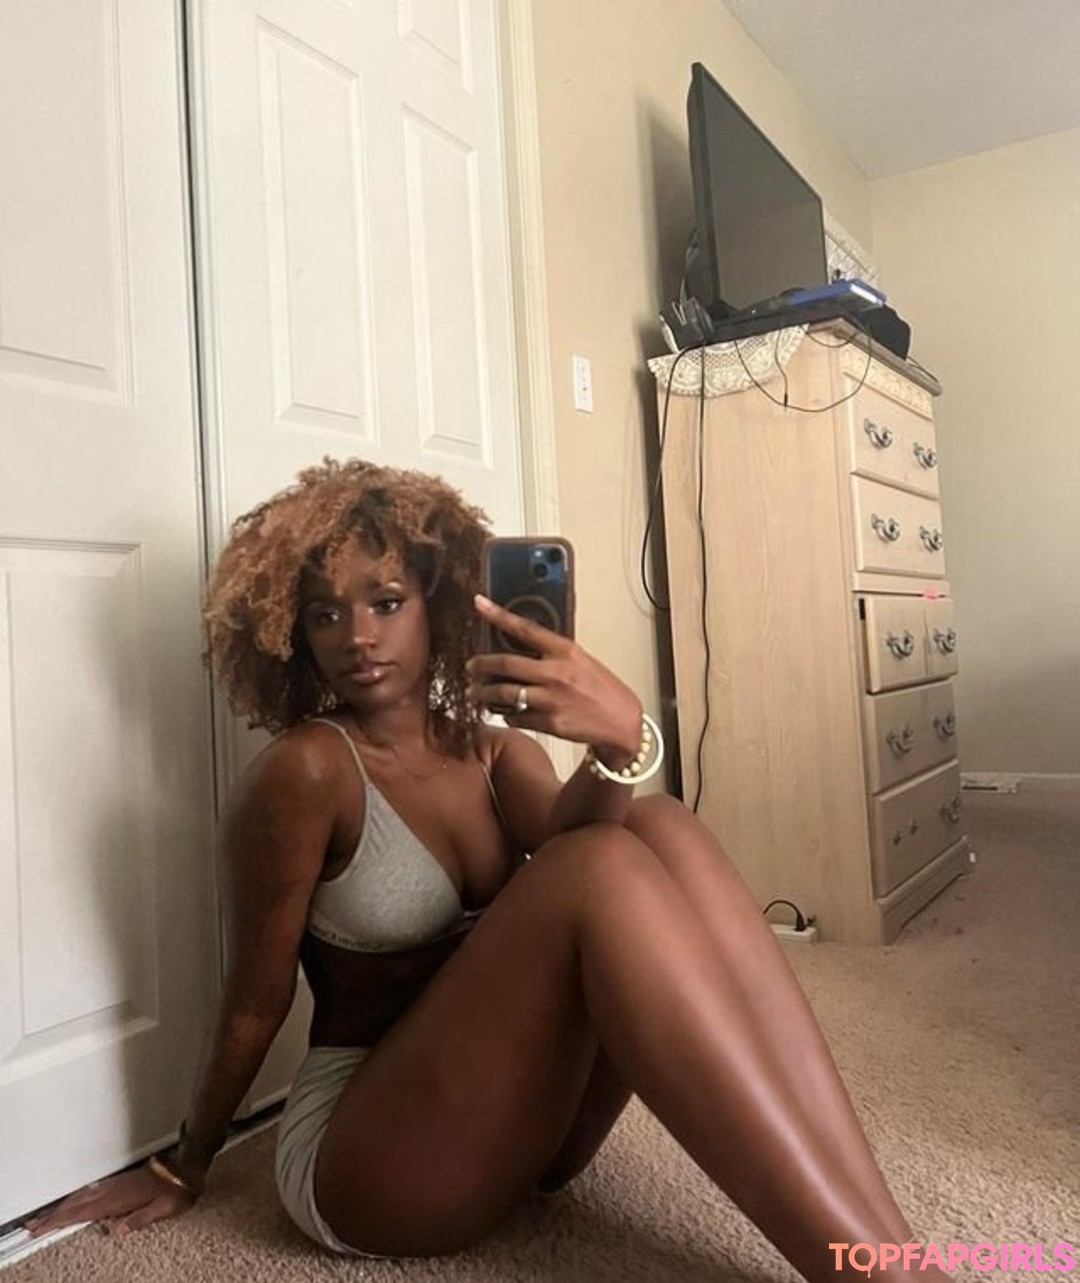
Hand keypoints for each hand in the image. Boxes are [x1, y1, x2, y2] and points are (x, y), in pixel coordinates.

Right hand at [23, 1163, 197, 1241]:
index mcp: (120, 1198)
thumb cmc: (178, 1188)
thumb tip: (116, 1230)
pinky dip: (77, 1198)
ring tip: (46, 1216)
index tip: (42, 1227)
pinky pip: (92, 1190)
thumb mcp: (163, 1209)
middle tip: (33, 1224)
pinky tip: (73, 1203)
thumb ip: (139, 1220)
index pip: (84, 1212)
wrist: (187, 1163)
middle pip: (77, 1203)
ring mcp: (117, 1183)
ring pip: (82, 1195)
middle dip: (54, 1214)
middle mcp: (115, 1189)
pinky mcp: (121, 1181)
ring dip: (62, 1206)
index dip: (61, 1220)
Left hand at [467, 594, 641, 760]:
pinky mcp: (549, 723)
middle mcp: (556, 673)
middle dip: (480, 665)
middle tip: (470, 667)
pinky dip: (506, 715)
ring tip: (475, 694)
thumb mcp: (580, 660)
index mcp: (565, 651)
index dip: (498, 615)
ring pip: (504, 694)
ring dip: (484, 695)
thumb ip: (552, 654)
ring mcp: (552, 699)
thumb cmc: (601, 688)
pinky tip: (506, 713)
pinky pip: (516, 717)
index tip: (479, 604)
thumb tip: (518, 649)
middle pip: (506, 664)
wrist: (621, 721)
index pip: (525, 628)